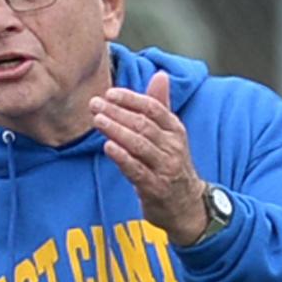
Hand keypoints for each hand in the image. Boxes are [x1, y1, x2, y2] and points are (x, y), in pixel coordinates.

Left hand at [90, 71, 206, 246]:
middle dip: (117, 112)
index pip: (153, 108)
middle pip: (143, 125)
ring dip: (117, 131)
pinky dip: (122, 158)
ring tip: (98, 120)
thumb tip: (160, 75)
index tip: (110, 93)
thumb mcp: (171, 135)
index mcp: (175, 130)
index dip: (131, 99)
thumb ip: (161, 106)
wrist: (186, 206)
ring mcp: (165, 168)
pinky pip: (137, 170)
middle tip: (95, 104)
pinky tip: (108, 147)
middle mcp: (173, 147)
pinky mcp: (155, 188)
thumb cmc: (171, 165)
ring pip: (139, 145)